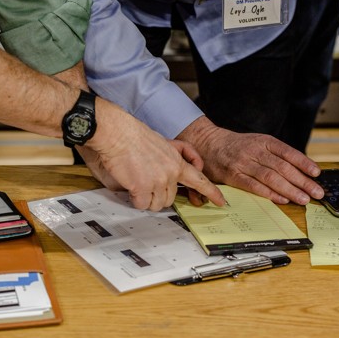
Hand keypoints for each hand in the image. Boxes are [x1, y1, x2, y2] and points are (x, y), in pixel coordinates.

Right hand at [78, 139, 214, 207]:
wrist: (118, 133)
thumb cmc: (135, 136)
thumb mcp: (164, 143)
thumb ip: (174, 157)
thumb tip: (176, 172)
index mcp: (177, 162)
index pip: (200, 180)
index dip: (211, 192)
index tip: (221, 201)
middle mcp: (170, 173)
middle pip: (170, 198)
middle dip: (158, 194)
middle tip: (146, 181)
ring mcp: (157, 182)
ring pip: (157, 204)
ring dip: (147, 198)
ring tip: (137, 181)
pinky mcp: (142, 188)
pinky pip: (142, 204)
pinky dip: (135, 199)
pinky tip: (131, 185)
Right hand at [176, 116, 323, 204]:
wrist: (207, 143)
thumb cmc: (236, 146)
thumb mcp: (257, 142)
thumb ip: (275, 154)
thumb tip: (301, 169)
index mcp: (263, 141)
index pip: (288, 152)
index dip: (304, 163)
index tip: (317, 174)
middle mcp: (254, 151)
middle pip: (282, 167)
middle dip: (302, 181)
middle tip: (317, 192)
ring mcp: (243, 163)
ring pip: (270, 177)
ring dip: (289, 189)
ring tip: (304, 199)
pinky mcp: (233, 176)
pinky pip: (253, 186)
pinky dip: (269, 193)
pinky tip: (282, 199)